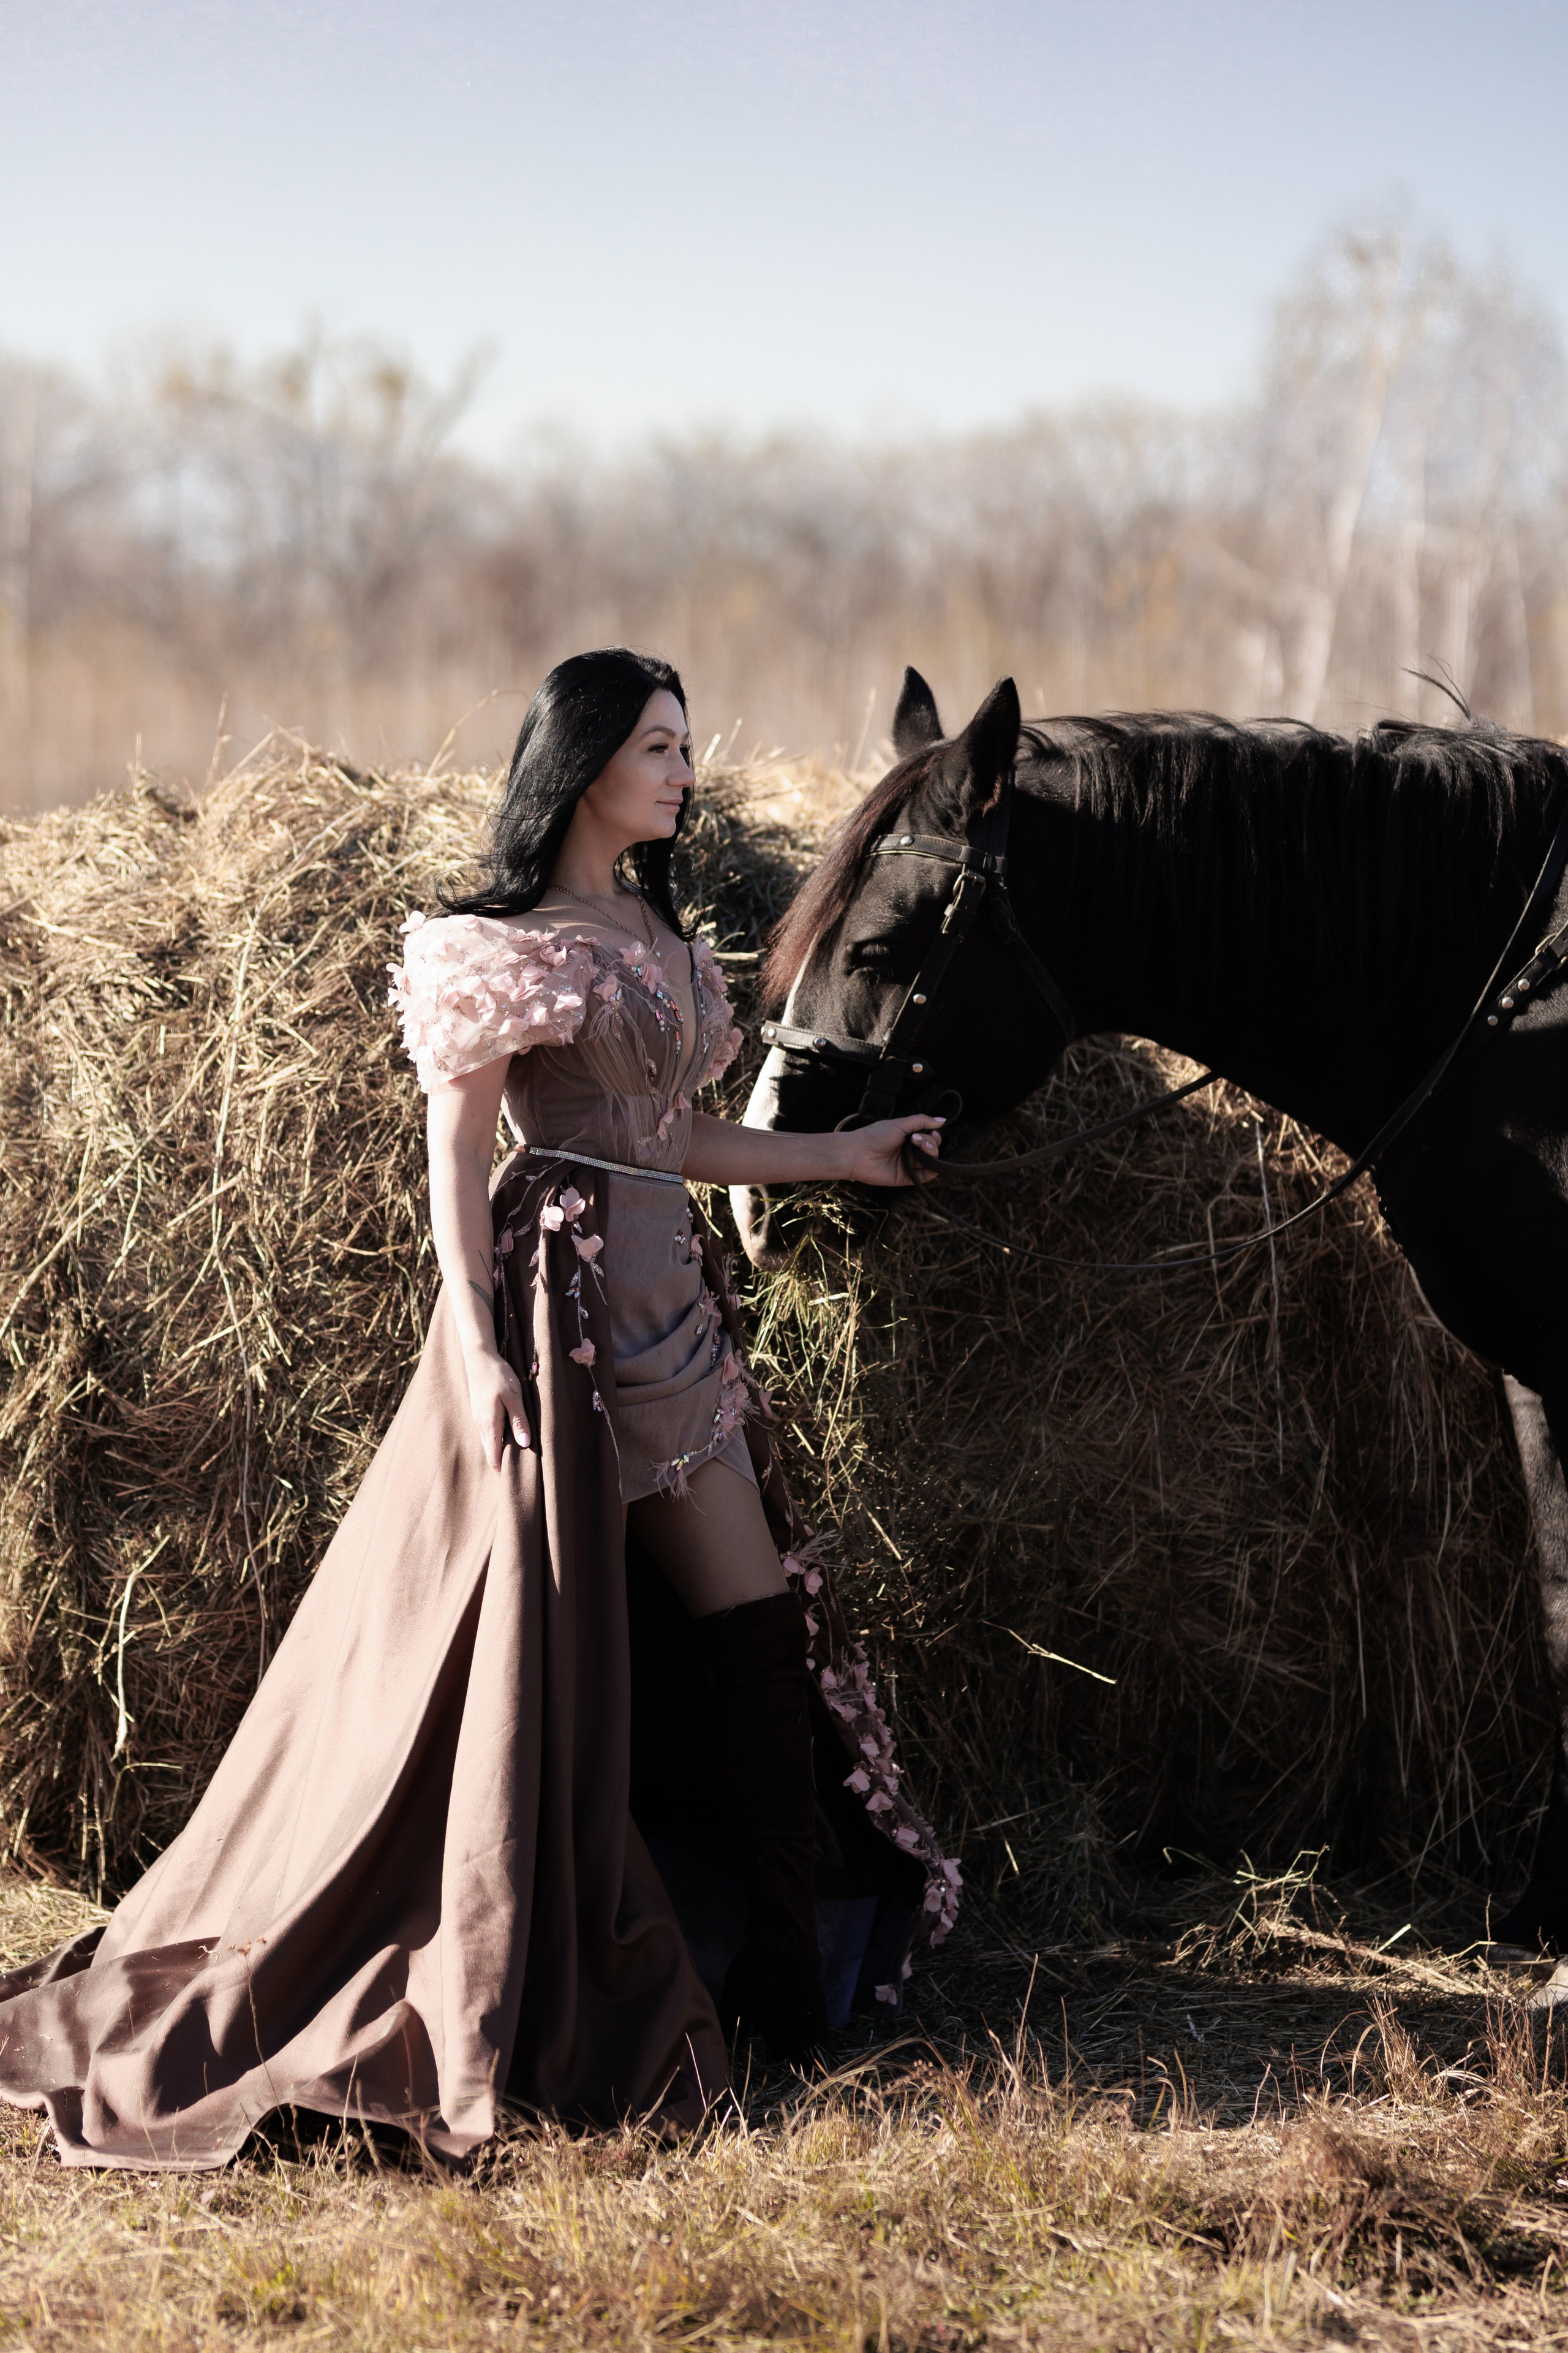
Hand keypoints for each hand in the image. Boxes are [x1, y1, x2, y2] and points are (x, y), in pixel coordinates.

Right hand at [465, 1346, 530, 1470]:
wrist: (479, 1358)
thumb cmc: (498, 1375)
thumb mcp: (514, 1396)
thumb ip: (519, 1420)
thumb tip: (525, 1444)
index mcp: (490, 1424)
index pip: (493, 1456)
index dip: (502, 1470)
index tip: (514, 1481)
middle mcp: (481, 1425)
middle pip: (490, 1453)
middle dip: (502, 1464)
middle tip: (518, 1474)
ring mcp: (478, 1419)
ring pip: (488, 1443)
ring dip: (499, 1452)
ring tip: (516, 1459)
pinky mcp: (479, 1412)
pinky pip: (488, 1433)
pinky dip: (496, 1440)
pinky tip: (507, 1438)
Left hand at [840, 1114, 943, 1187]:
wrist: (858, 1153)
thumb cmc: (875, 1136)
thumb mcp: (900, 1124)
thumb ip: (921, 1121)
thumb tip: (942, 1120)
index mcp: (908, 1137)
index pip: (930, 1136)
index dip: (934, 1134)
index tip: (929, 1131)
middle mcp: (910, 1151)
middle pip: (933, 1148)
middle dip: (931, 1142)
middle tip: (917, 1139)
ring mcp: (909, 1164)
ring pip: (931, 1161)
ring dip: (931, 1152)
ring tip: (919, 1146)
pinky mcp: (907, 1177)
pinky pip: (926, 1177)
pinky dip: (933, 1171)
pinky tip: (932, 1165)